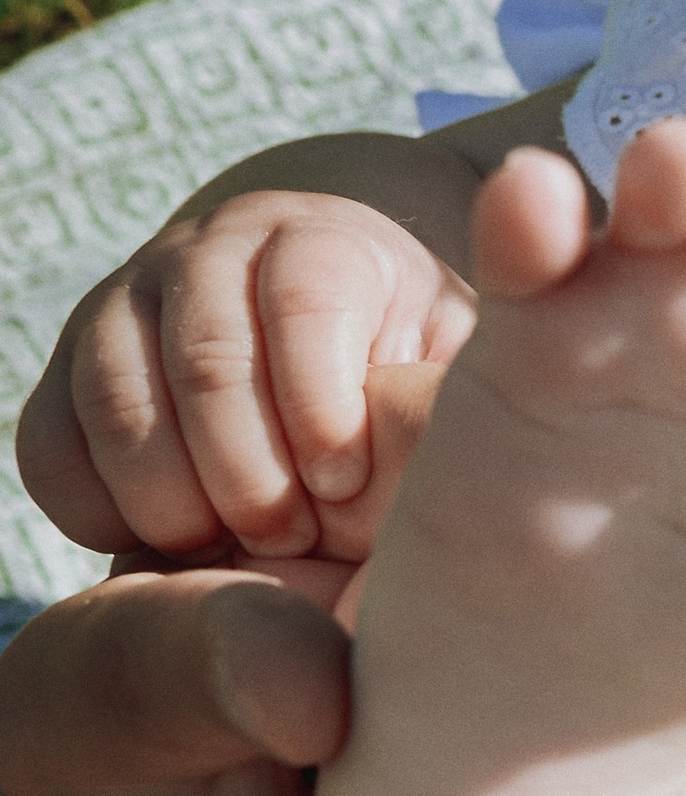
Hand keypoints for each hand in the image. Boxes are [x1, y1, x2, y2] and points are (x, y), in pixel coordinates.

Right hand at [17, 192, 477, 565]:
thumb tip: (525, 393)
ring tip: (235, 552)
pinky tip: (167, 550)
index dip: (320, 397)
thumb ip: (498, 365)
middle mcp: (215, 254)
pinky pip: (50, 443)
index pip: (307, 296)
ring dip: (175, 496)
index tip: (345, 480)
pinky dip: (100, 508)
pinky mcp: (74, 368)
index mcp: (322, 243)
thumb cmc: (413, 378)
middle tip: (290, 542)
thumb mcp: (468, 358)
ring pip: (119, 395)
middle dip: (249, 468)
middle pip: (207, 354)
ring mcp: (132, 303)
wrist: (329, 340)